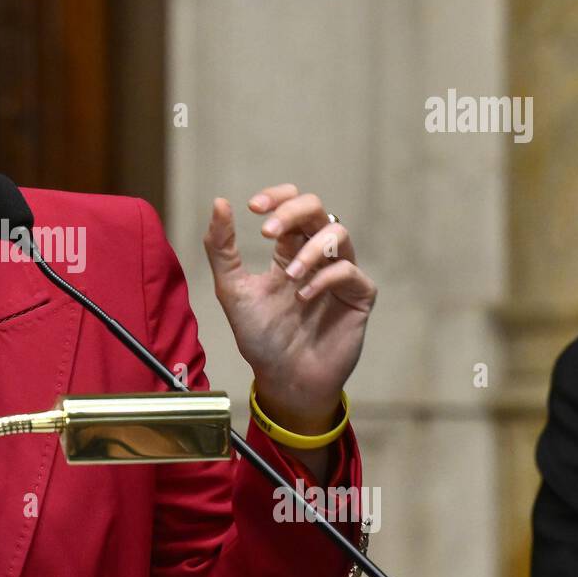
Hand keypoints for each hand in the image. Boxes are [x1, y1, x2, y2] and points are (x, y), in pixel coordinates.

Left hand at [202, 184, 375, 436]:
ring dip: (310, 248)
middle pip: (317, 210)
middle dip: (292, 212)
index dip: (278, 197)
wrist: (283, 378)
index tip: (253, 207)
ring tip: (289, 275)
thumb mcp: (231, 289)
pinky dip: (326, 278)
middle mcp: (316, 257)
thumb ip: (221, 248)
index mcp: (288, 251)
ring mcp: (339, 275)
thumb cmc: (259, 336)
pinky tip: (304, 297)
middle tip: (267, 232)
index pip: (292, 206)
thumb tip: (219, 202)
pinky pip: (350, 272)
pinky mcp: (358, 297)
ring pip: (338, 234)